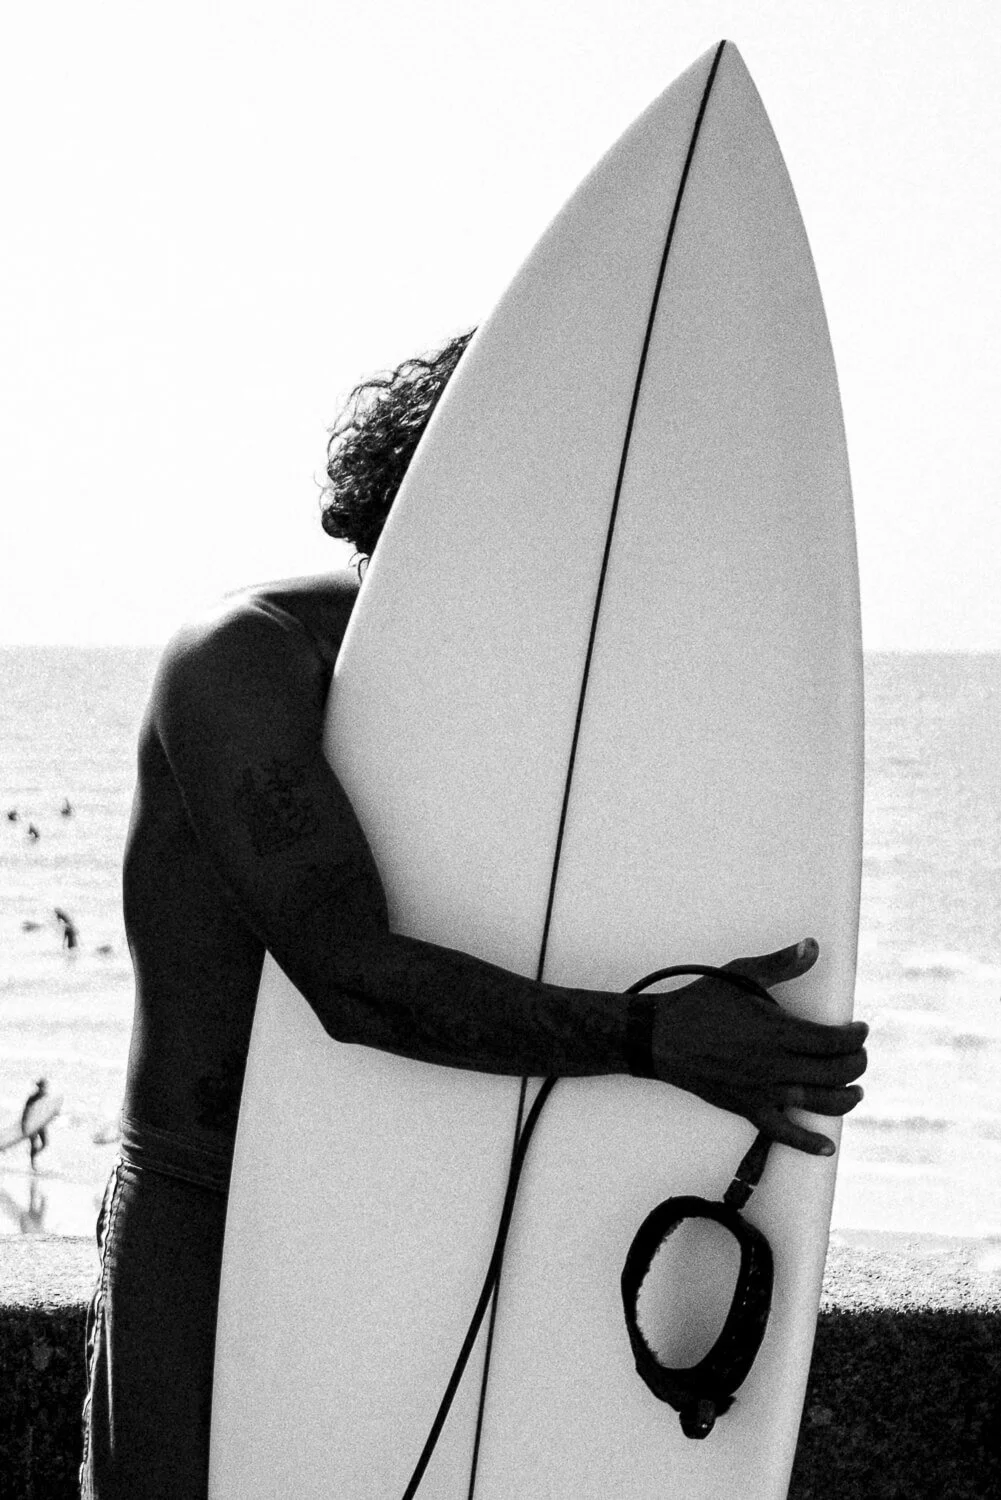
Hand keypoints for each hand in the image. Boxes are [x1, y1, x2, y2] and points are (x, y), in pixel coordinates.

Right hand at [651, 939, 867, 1154]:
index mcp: (777, 1032)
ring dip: (845, 1098)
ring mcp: (762, 1091)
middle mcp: (775, 1066)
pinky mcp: (748, 1108)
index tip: (860, 1029)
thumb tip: (813, 946)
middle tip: (859, 1054)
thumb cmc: (700, 1003)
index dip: (856, 1037)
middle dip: (857, 1064)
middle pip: (835, 1072)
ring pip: (820, 1103)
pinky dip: (808, 1143)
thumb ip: (781, 963)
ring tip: (855, 1090)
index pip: (834, 1041)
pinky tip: (826, 1147)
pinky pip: (784, 1133)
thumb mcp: (741, 974)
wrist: (661, 1037)